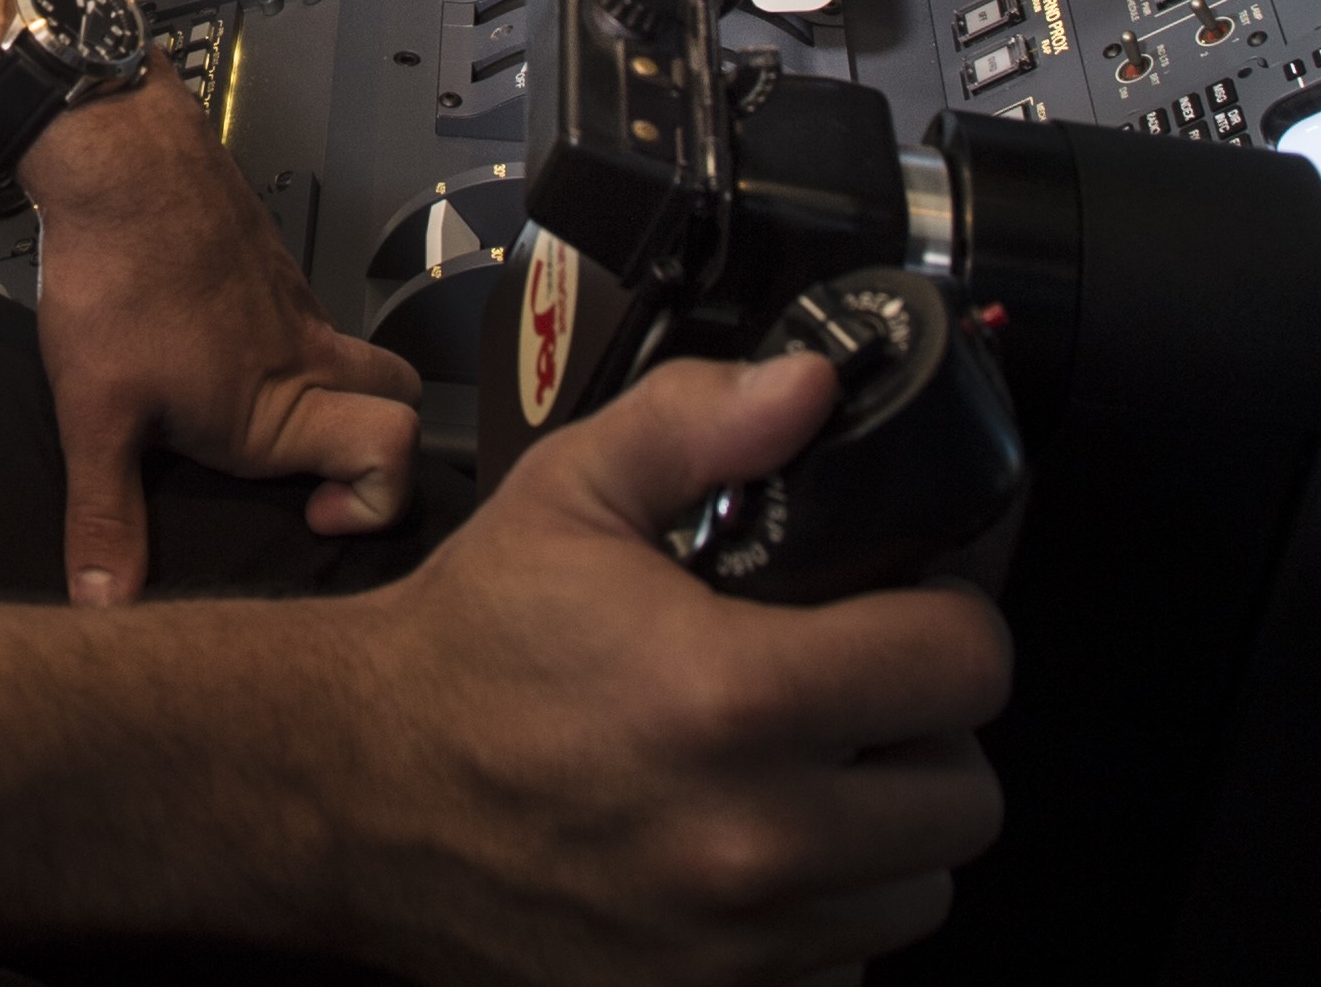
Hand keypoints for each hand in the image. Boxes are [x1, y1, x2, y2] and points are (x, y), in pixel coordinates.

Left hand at [19, 86, 423, 605]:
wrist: (117, 156)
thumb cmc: (118, 275)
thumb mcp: (95, 412)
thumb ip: (106, 514)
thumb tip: (105, 607)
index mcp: (281, 405)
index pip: (393, 459)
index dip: (372, 503)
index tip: (309, 516)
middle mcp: (306, 355)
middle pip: (395, 402)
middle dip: (373, 446)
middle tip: (305, 471)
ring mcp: (290, 305)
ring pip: (345, 359)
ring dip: (319, 396)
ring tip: (237, 418)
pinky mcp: (263, 267)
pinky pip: (300, 322)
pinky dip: (277, 350)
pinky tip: (202, 355)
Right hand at [301, 356, 1010, 985]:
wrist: (354, 787)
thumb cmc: (465, 649)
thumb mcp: (569, 494)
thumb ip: (698, 422)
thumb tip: (809, 390)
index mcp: (731, 696)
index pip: (964, 666)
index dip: (948, 619)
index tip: (909, 609)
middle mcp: (750, 835)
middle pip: (965, 796)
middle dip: (925, 730)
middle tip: (856, 691)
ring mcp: (736, 942)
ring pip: (919, 891)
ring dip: (884, 831)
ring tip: (804, 772)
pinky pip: (844, 967)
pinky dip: (822, 916)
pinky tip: (755, 849)